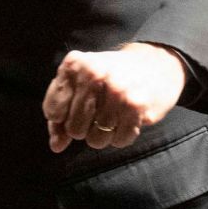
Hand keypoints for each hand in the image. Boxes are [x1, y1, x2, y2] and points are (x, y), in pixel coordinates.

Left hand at [42, 42, 185, 151]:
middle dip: (83, 128)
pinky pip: (119, 141)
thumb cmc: (109, 76)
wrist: (154, 62)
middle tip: (96, 113)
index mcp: (73, 66)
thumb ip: (61, 114)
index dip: (61, 119)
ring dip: (103, 135)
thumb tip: (56, 146)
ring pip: (96, 139)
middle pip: (74, 129)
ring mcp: (116, 91)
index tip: (72, 111)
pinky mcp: (136, 106)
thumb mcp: (79, 83)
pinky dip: (121, 137)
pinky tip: (126, 120)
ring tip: (111, 116)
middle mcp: (93, 75)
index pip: (53, 111)